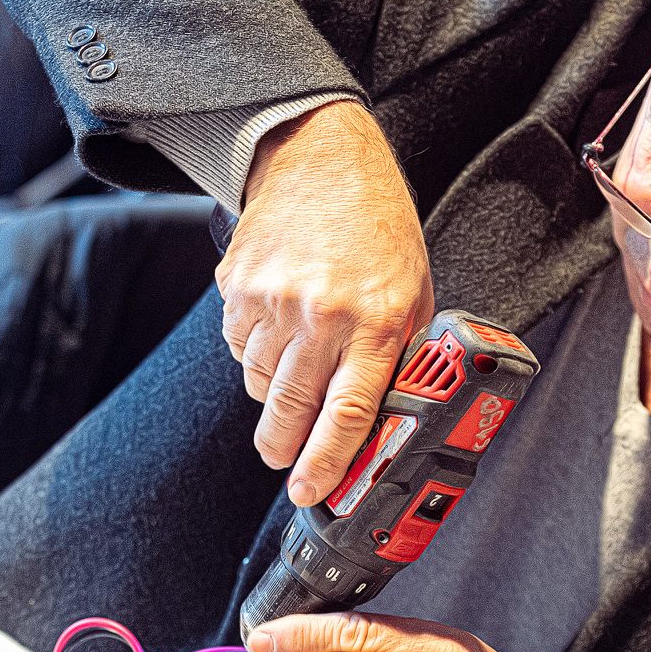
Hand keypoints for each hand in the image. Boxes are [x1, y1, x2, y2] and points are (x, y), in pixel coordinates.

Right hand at [219, 100, 433, 506]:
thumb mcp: (413, 295)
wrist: (323, 159)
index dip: (325, 464)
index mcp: (373, 322)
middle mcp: (320, 314)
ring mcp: (272, 300)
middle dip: (283, 450)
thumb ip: (397, 357)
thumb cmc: (377, 230)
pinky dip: (254, 354)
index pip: (345, 413)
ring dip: (273, 394)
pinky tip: (279, 328)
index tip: (310, 491)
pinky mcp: (237, 286)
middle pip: (288, 411)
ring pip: (258, 385)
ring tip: (297, 366)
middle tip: (286, 462)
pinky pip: (237, 348)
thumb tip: (379, 422)